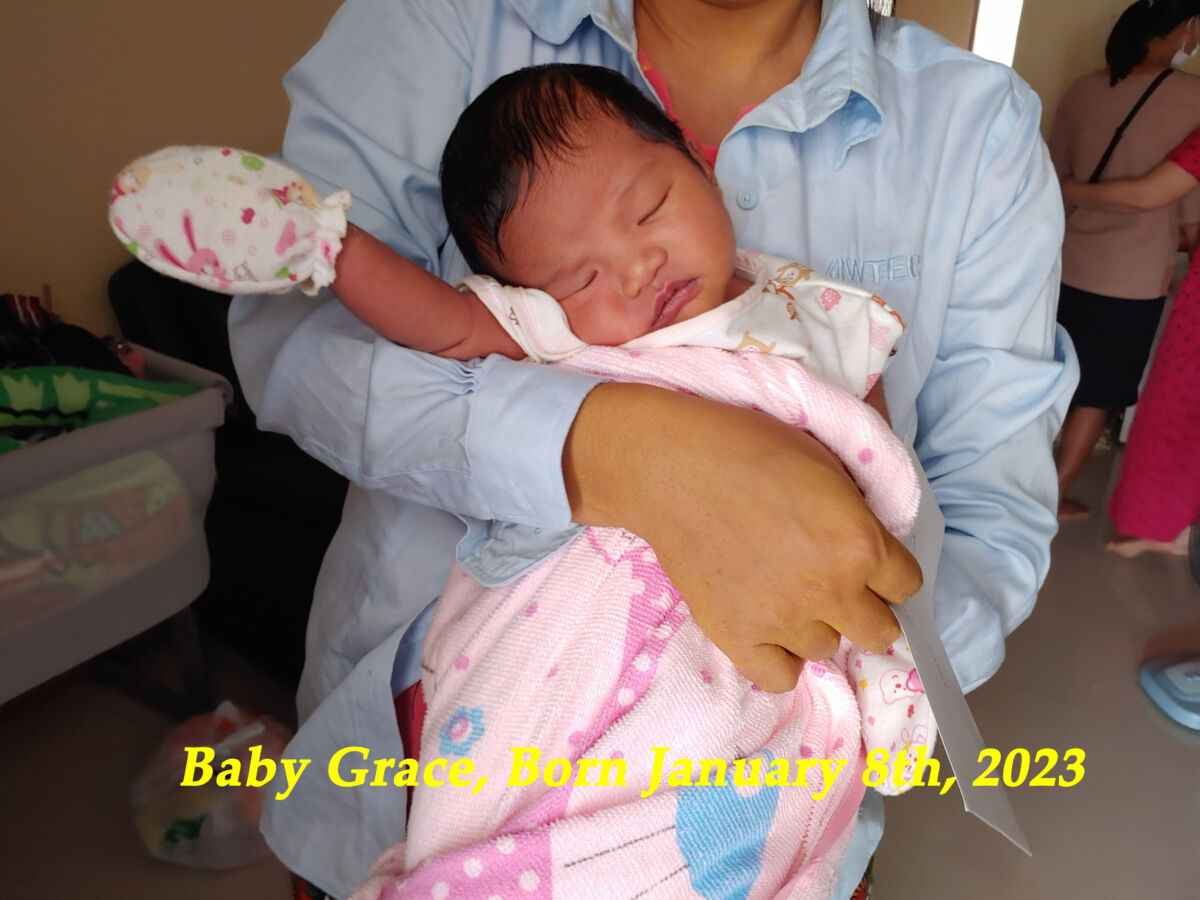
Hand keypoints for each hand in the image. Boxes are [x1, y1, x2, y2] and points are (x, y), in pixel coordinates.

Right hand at [564, 383, 922, 691]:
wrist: (670, 466)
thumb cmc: (747, 448)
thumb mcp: (826, 466)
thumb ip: (857, 518)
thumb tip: (873, 551)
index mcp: (860, 543)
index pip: (907, 586)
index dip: (887, 571)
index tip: (866, 562)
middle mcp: (830, 590)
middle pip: (879, 631)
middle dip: (862, 606)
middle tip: (830, 581)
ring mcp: (783, 620)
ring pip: (826, 649)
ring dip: (813, 625)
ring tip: (782, 591)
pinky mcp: (737, 639)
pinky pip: (780, 677)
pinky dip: (777, 657)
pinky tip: (765, 627)